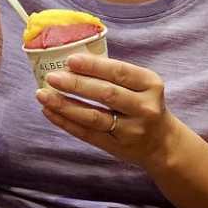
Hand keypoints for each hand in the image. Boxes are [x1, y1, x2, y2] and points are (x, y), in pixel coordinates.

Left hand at [35, 52, 178, 168]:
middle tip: (52, 77)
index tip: (70, 60)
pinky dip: (66, 123)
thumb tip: (72, 63)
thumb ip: (116, 75)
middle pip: (106, 94)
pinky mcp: (117, 147)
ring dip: (65, 105)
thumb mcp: (142, 86)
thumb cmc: (144, 106)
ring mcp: (131, 130)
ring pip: (94, 117)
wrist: (163, 144)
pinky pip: (87, 134)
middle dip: (76, 84)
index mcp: (150, 84)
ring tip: (43, 95)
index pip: (119, 72)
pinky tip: (50, 112)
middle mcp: (144, 107)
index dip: (94, 66)